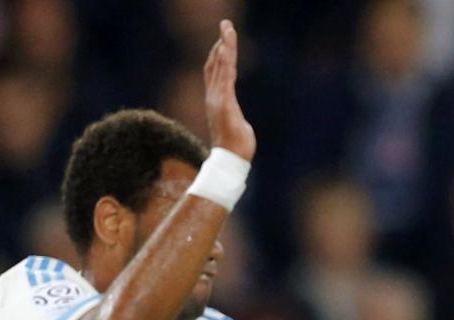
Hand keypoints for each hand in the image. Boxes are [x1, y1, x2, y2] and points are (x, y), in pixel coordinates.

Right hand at [203, 19, 255, 161]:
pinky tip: (226, 49)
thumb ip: (234, 116)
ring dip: (225, 47)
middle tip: (226, 25)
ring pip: (220, 67)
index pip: (215, 70)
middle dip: (221, 43)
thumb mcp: (237, 125)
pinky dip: (225, 62)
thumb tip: (239, 120)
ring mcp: (218, 99)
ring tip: (227, 30)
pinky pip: (225, 77)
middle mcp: (214, 96)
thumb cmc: (236, 147)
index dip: (217, 53)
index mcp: (217, 99)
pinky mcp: (224, 103)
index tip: (223, 38)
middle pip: (215, 63)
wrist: (231, 161)